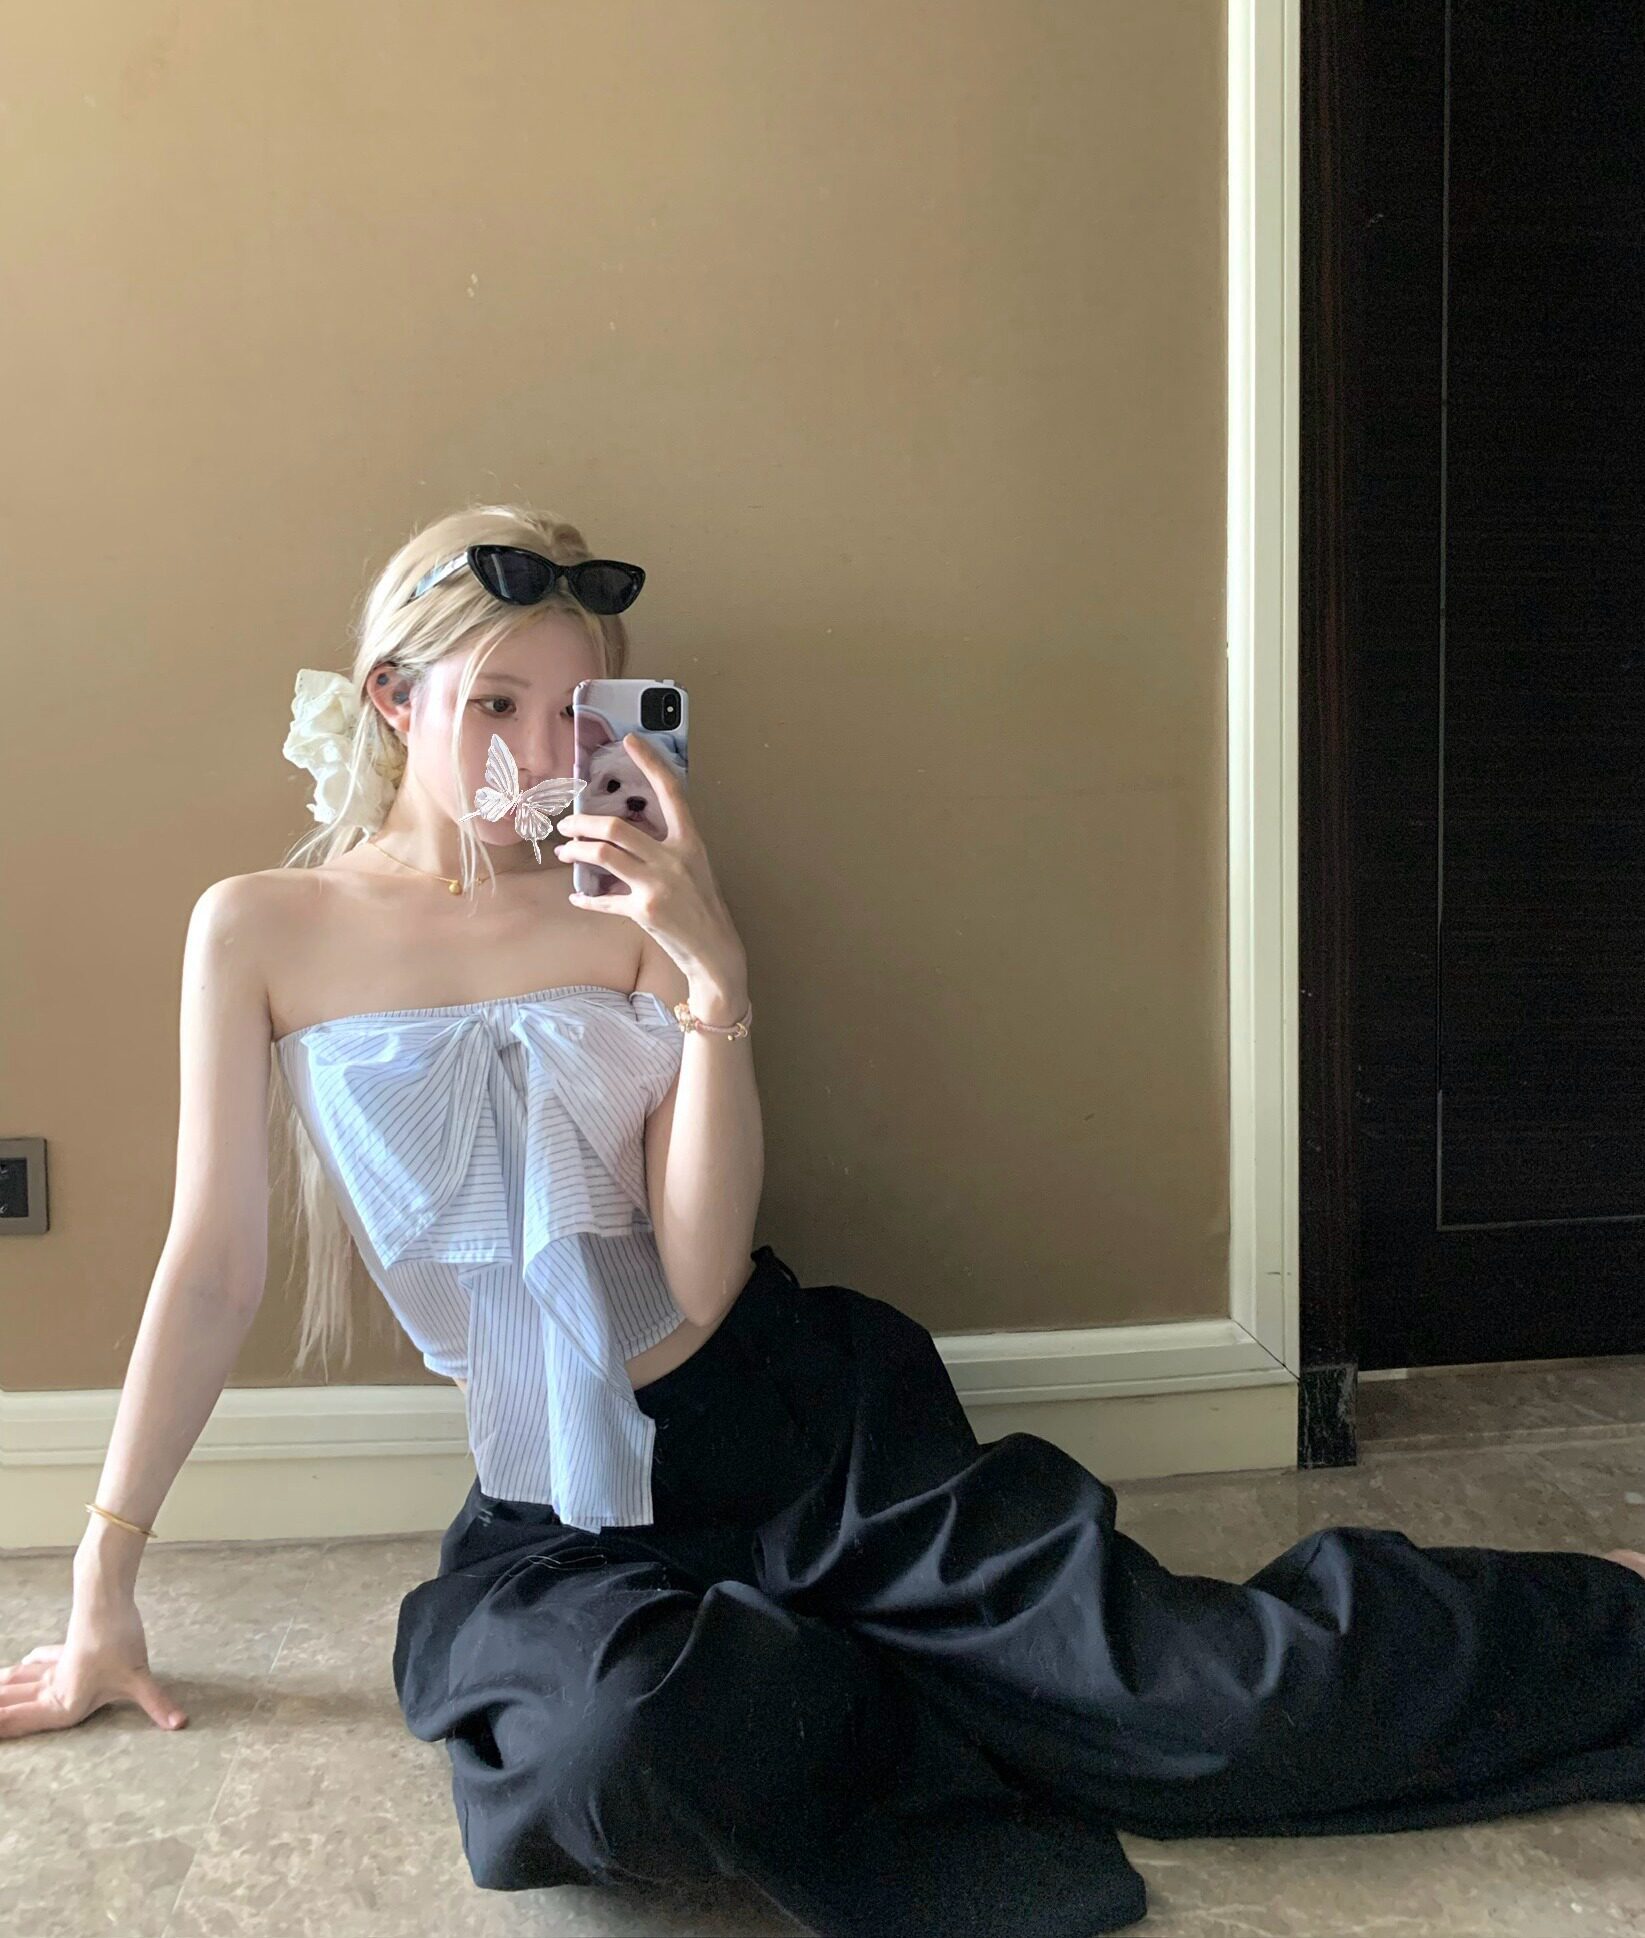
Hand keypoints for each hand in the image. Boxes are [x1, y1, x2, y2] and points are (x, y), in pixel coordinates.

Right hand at [0, 1595, 186, 1737]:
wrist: (104, 1598)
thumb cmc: (117, 1641)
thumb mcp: (138, 1678)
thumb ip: (157, 1704)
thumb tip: (181, 1723)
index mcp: (64, 1702)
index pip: (23, 1723)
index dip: (4, 1726)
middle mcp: (54, 1688)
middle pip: (16, 1703)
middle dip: (1, 1708)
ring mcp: (57, 1667)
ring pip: (22, 1681)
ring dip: (7, 1688)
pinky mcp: (66, 1649)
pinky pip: (40, 1661)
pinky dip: (30, 1664)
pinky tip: (25, 1660)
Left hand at [553, 732, 745, 989]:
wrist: (714, 950)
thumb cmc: (702, 906)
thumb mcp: (693, 867)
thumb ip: (665, 847)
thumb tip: (626, 833)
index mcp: (690, 841)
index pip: (671, 792)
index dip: (651, 762)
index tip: (631, 740)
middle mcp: (674, 858)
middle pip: (617, 827)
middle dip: (583, 823)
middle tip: (566, 825)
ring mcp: (658, 885)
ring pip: (604, 856)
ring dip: (576, 852)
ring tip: (564, 852)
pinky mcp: (644, 911)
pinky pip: (604, 900)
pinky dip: (586, 898)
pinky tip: (577, 896)